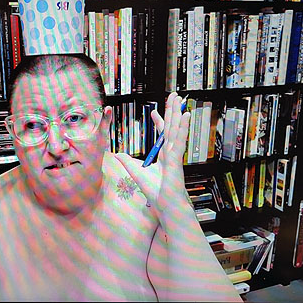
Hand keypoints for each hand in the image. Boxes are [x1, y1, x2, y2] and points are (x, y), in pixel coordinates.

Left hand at [115, 92, 190, 217]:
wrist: (167, 206)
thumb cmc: (157, 193)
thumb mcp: (137, 173)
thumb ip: (128, 162)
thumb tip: (117, 154)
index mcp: (164, 155)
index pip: (162, 134)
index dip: (158, 121)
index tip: (154, 111)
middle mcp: (171, 152)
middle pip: (171, 126)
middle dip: (172, 111)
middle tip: (174, 96)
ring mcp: (175, 154)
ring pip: (176, 129)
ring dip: (177, 113)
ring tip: (179, 99)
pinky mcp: (177, 159)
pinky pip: (180, 140)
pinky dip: (183, 127)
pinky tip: (185, 115)